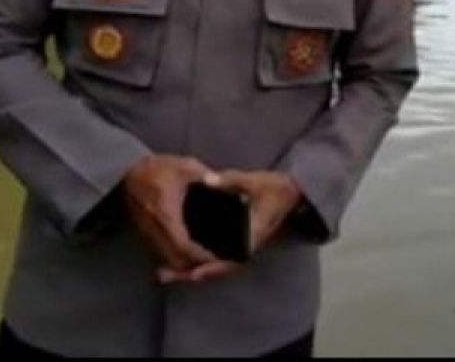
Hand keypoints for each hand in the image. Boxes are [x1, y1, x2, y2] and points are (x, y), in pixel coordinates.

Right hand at [123, 155, 217, 280]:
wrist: (126, 172)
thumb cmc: (156, 169)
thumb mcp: (184, 167)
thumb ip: (205, 174)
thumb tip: (221, 182)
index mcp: (167, 216)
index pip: (184, 246)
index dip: (200, 256)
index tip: (217, 258)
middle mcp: (156, 230)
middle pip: (175, 260)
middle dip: (193, 266)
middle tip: (213, 262)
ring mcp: (148, 233)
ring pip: (166, 259)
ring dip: (183, 264)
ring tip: (202, 261)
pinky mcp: (145, 233)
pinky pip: (160, 253)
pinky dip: (173, 257)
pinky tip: (185, 253)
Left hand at [157, 170, 302, 284]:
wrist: (290, 195)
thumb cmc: (276, 189)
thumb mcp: (256, 182)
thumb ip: (232, 181)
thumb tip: (207, 179)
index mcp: (251, 236)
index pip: (231, 259)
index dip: (211, 267)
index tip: (192, 273)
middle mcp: (245, 247)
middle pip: (217, 269)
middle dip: (190, 273)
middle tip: (163, 275)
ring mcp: (240, 248)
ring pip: (214, 266)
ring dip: (190, 270)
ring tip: (164, 273)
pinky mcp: (235, 244)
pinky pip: (215, 259)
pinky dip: (198, 263)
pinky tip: (180, 261)